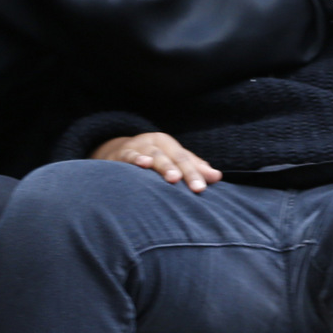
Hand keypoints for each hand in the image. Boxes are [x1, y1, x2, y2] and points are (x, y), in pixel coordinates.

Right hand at [92, 131, 221, 191]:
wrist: (115, 150)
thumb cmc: (151, 158)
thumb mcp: (170, 159)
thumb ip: (193, 167)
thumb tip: (217, 176)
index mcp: (170, 145)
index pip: (188, 160)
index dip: (198, 174)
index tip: (205, 188)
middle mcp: (157, 144)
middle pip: (175, 157)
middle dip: (187, 173)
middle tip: (198, 188)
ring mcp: (140, 147)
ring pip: (155, 155)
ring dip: (165, 166)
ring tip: (174, 178)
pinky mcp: (122, 154)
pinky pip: (130, 155)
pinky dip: (136, 159)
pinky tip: (142, 164)